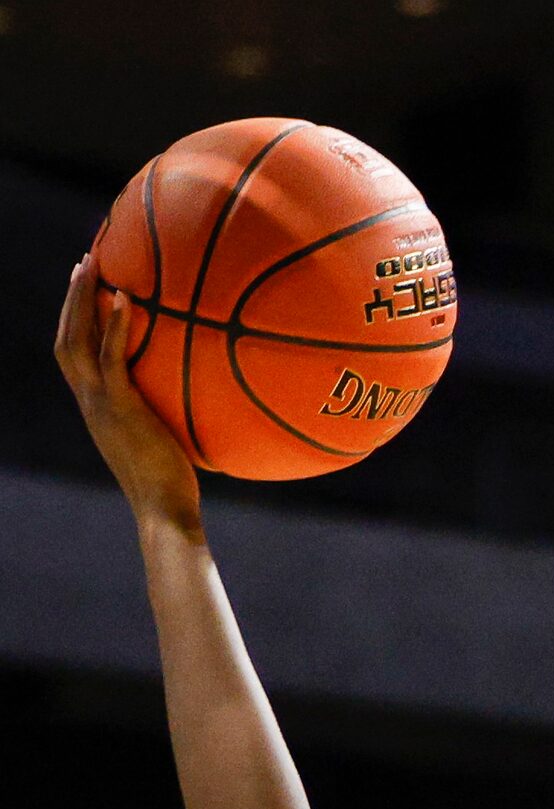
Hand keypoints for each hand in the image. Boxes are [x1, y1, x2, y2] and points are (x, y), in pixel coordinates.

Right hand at [54, 249, 202, 532]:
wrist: (164, 513)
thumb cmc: (172, 488)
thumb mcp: (163, 445)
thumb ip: (167, 420)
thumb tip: (201, 402)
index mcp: (96, 411)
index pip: (73, 359)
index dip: (74, 324)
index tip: (85, 293)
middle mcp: (90, 404)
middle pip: (65, 340)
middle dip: (71, 300)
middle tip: (82, 264)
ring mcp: (101, 406)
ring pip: (76, 340)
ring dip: (81, 300)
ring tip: (92, 264)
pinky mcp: (121, 409)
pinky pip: (111, 359)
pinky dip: (113, 327)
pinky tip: (125, 298)